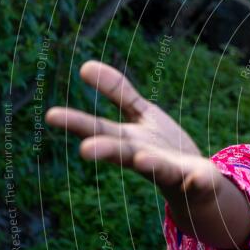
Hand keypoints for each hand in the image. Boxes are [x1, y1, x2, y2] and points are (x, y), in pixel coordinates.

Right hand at [45, 60, 222, 199]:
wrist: (197, 183)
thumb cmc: (162, 147)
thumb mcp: (141, 115)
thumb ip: (119, 93)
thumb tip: (85, 66)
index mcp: (129, 141)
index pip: (100, 130)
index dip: (77, 123)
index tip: (51, 115)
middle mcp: (145, 158)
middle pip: (123, 153)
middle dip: (105, 150)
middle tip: (84, 149)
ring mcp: (171, 172)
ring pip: (158, 169)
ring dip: (150, 164)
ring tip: (141, 160)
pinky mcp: (198, 181)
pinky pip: (198, 181)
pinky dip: (197, 180)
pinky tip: (198, 178)